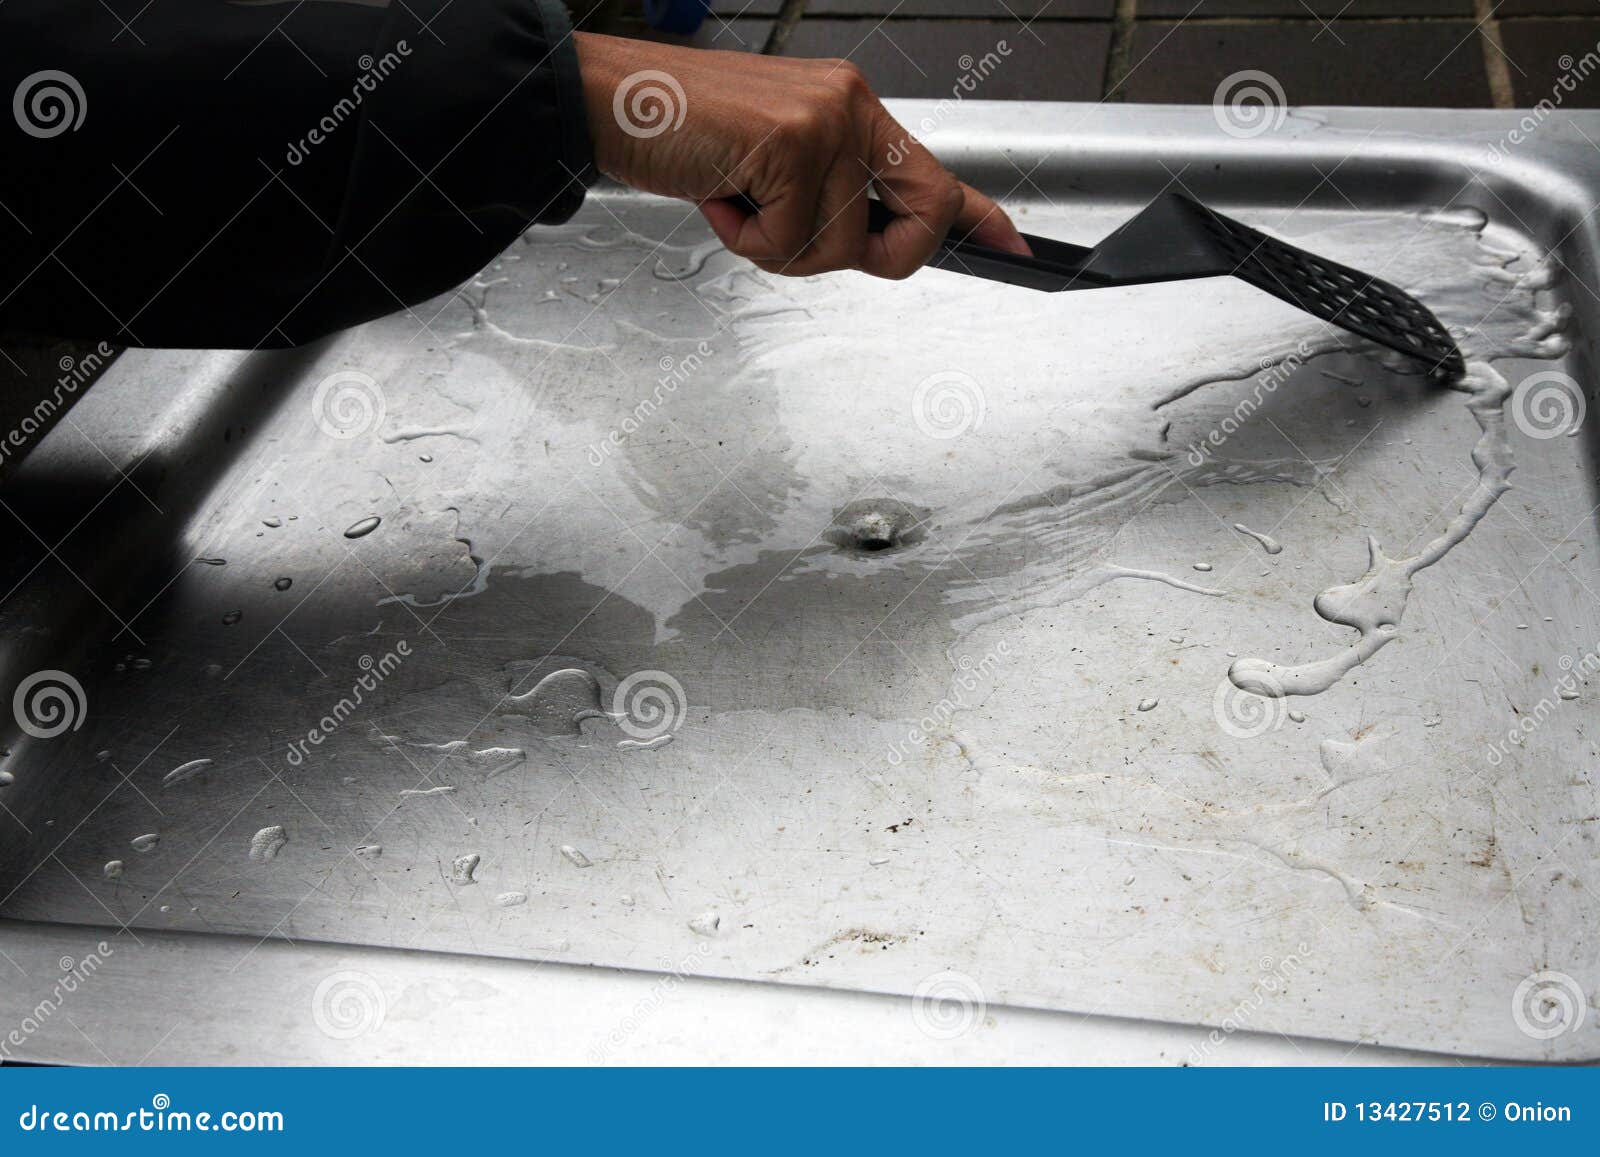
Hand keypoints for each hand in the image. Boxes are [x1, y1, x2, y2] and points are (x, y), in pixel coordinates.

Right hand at [572, 32, 1029, 278]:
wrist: (611, 97)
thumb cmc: (681, 130)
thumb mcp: (768, 165)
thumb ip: (821, 197)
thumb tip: (859, 242)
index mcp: (851, 109)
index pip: (936, 170)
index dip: (981, 218)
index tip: (1016, 249)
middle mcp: (852, 106)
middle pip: (926, 211)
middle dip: (883, 255)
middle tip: (809, 238)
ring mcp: (827, 120)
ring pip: (840, 247)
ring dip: (775, 246)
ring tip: (734, 197)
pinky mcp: (792, 141)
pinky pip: (792, 241)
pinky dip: (745, 238)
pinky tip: (718, 192)